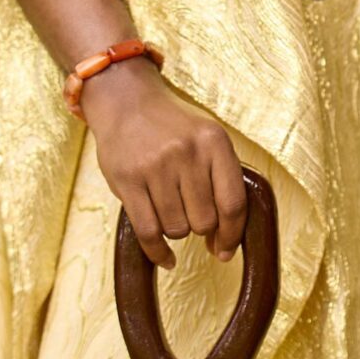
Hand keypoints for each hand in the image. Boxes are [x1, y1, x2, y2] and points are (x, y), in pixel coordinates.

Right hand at [83, 56, 247, 263]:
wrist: (126, 101)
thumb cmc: (173, 127)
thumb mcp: (207, 137)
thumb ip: (221, 178)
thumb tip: (226, 238)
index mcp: (214, 142)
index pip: (233, 202)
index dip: (232, 234)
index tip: (226, 251)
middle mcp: (186, 152)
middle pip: (204, 221)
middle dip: (201, 228)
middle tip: (192, 218)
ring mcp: (155, 166)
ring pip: (176, 228)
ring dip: (176, 230)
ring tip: (171, 212)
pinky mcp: (127, 180)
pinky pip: (148, 232)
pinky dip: (158, 252)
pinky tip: (165, 258)